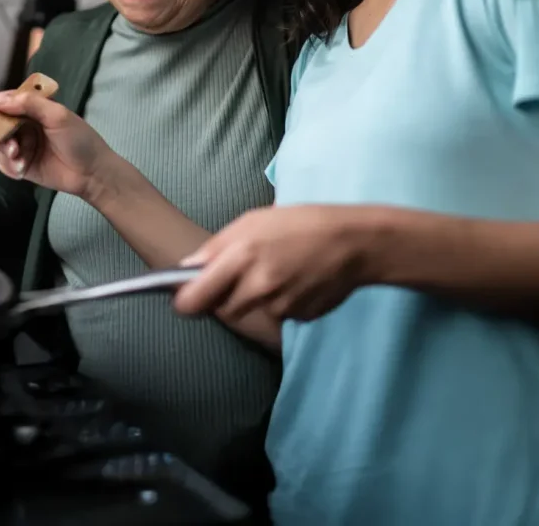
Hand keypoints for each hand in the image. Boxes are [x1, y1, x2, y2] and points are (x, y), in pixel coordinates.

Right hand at [0, 89, 116, 198]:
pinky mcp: (22, 165)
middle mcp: (25, 124)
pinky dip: (10, 167)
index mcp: (34, 108)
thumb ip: (30, 104)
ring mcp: (23, 145)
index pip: (5, 101)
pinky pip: (4, 164)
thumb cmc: (79, 139)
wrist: (92, 173)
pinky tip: (23, 169)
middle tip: (11, 148)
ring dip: (6, 153)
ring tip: (21, 159)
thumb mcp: (58, 116)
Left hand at [174, 205, 371, 322]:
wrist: (353, 242)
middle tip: (240, 277)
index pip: (196, 298)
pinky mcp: (298, 318)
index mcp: (242, 256)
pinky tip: (297, 280)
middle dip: (224, 298)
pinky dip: (281, 302)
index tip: (184, 300)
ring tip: (277, 271)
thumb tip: (187, 269)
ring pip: (251, 312)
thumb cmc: (300, 223)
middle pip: (223, 310)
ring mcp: (279, 305)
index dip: (186, 302)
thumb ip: (217, 247)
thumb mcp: (253, 221)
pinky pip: (278, 315)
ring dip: (255, 299)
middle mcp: (258, 285)